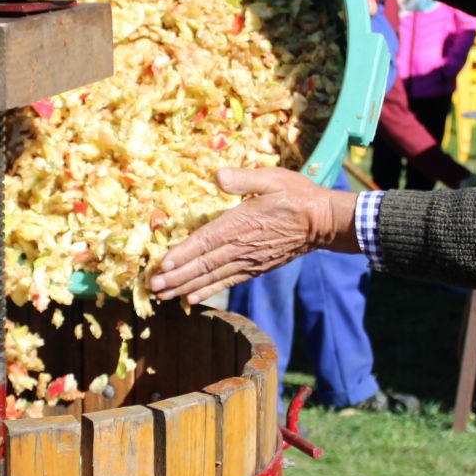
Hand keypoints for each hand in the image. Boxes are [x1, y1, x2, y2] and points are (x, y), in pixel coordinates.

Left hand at [150, 168, 358, 303]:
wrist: (323, 222)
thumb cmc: (296, 195)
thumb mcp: (272, 178)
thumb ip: (243, 179)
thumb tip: (217, 176)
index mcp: (242, 222)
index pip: (206, 240)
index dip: (183, 253)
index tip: (162, 264)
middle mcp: (242, 246)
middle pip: (203, 264)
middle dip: (176, 276)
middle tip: (152, 286)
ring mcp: (249, 261)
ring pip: (212, 277)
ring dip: (185, 287)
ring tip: (162, 295)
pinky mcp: (256, 268)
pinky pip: (228, 282)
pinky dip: (208, 291)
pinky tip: (190, 299)